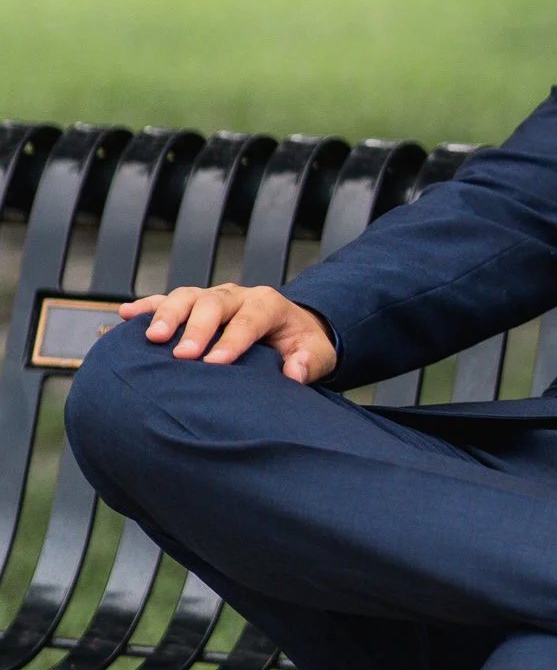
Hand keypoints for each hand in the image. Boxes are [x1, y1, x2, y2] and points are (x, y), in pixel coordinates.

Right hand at [118, 285, 336, 385]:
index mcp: (268, 305)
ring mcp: (213, 298)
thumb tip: (293, 372)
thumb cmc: (302, 344)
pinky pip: (166, 300)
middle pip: (213, 303)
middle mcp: (238, 296)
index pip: (249, 319)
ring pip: (187, 297)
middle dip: (197, 327)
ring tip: (152, 337)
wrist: (292, 329)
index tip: (216, 363)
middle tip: (182, 354)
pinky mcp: (194, 306)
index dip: (233, 340)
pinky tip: (125, 316)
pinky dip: (146, 307)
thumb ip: (309, 362)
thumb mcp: (318, 354)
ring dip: (167, 314)